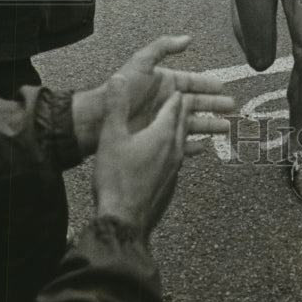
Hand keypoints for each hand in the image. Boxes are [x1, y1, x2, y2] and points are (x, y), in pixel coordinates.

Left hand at [72, 35, 233, 155]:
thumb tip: (187, 38)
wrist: (99, 120)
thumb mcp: (141, 63)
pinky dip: (193, 146)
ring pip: (193, 124)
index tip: (224, 88)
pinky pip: (180, 144)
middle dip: (215, 106)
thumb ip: (163, 47)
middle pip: (197, 104)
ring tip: (226, 129)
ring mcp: (163, 123)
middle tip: (232, 110)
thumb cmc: (120, 92)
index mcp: (166, 84)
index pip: (193, 84)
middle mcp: (166, 103)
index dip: (209, 86)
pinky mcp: (158, 141)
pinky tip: (205, 147)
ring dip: (209, 125)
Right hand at [93, 75, 187, 237]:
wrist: (124, 222)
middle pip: (183, 123)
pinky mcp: (170, 184)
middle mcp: (174, 149)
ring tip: (190, 126)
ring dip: (186, 130)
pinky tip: (173, 156)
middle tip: (190, 101)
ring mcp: (175, 168)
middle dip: (186, 110)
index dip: (175, 96)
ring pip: (183, 142)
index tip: (179, 89)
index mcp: (162, 134)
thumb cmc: (116, 179)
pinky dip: (177, 151)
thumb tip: (118, 79)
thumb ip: (116, 106)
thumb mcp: (111, 138)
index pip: (174, 107)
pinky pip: (178, 160)